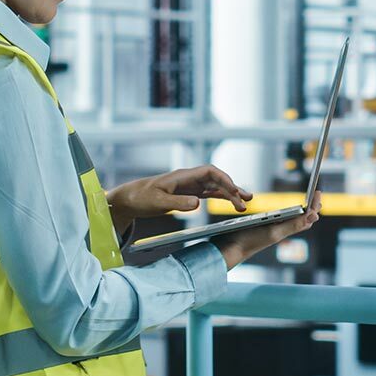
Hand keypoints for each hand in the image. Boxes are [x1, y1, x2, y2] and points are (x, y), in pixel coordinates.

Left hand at [107, 164, 252, 230]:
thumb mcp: (158, 202)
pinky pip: (209, 193)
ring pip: (215, 186)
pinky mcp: (188, 194)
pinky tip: (231, 202)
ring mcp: (190, 186)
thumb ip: (178, 203)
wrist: (130, 198)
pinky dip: (221, 197)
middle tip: (246, 201)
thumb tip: (198, 203)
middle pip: (216, 179)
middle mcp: (189, 178)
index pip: (209, 172)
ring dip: (230, 193)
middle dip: (232, 188)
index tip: (233, 191)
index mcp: (183, 176)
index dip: (224, 179)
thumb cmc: (141, 197)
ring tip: (245, 202)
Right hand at [214, 194, 320, 268]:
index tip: (318, 191)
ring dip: (300, 212)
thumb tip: (315, 216)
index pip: (306, 217)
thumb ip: (293, 224)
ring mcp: (272, 230)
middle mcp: (281, 230)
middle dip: (311, 208)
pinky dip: (286, 215)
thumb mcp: (274, 231)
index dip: (314, 205)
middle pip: (302, 219)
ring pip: (292, 221)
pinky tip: (283, 214)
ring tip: (305, 205)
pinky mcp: (263, 229)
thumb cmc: (250, 240)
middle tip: (316, 195)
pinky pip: (280, 221)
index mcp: (286, 229)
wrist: (231, 248)